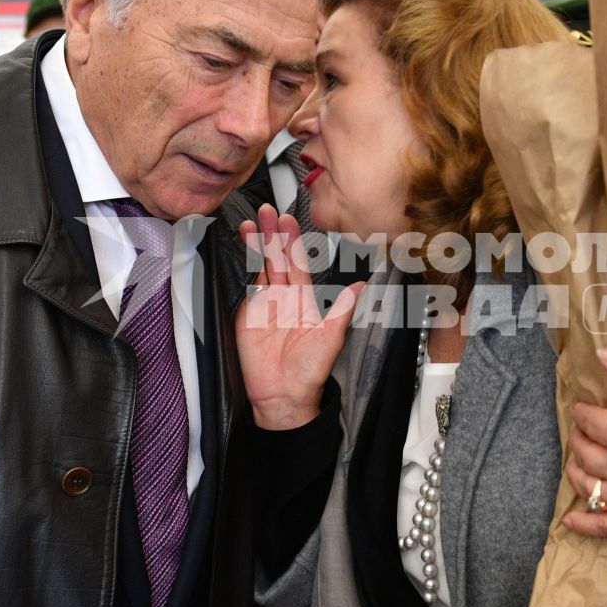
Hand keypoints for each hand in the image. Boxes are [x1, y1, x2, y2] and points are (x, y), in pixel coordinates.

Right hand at [236, 205, 361, 429]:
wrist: (283, 396)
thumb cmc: (309, 372)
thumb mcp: (331, 339)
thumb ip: (342, 310)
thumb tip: (362, 288)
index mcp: (305, 301)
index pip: (299, 264)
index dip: (294, 241)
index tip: (289, 220)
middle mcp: (285, 299)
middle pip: (277, 259)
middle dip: (272, 233)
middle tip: (267, 210)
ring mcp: (265, 305)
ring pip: (261, 267)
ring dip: (257, 245)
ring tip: (251, 223)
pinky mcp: (247, 315)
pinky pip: (247, 286)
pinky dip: (244, 267)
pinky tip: (243, 251)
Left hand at [561, 348, 606, 538]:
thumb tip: (604, 355)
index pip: (591, 421)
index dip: (586, 411)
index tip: (587, 407)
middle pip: (584, 452)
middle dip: (581, 437)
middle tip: (587, 430)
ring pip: (587, 486)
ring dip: (578, 470)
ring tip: (582, 459)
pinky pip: (603, 527)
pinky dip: (583, 524)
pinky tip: (570, 519)